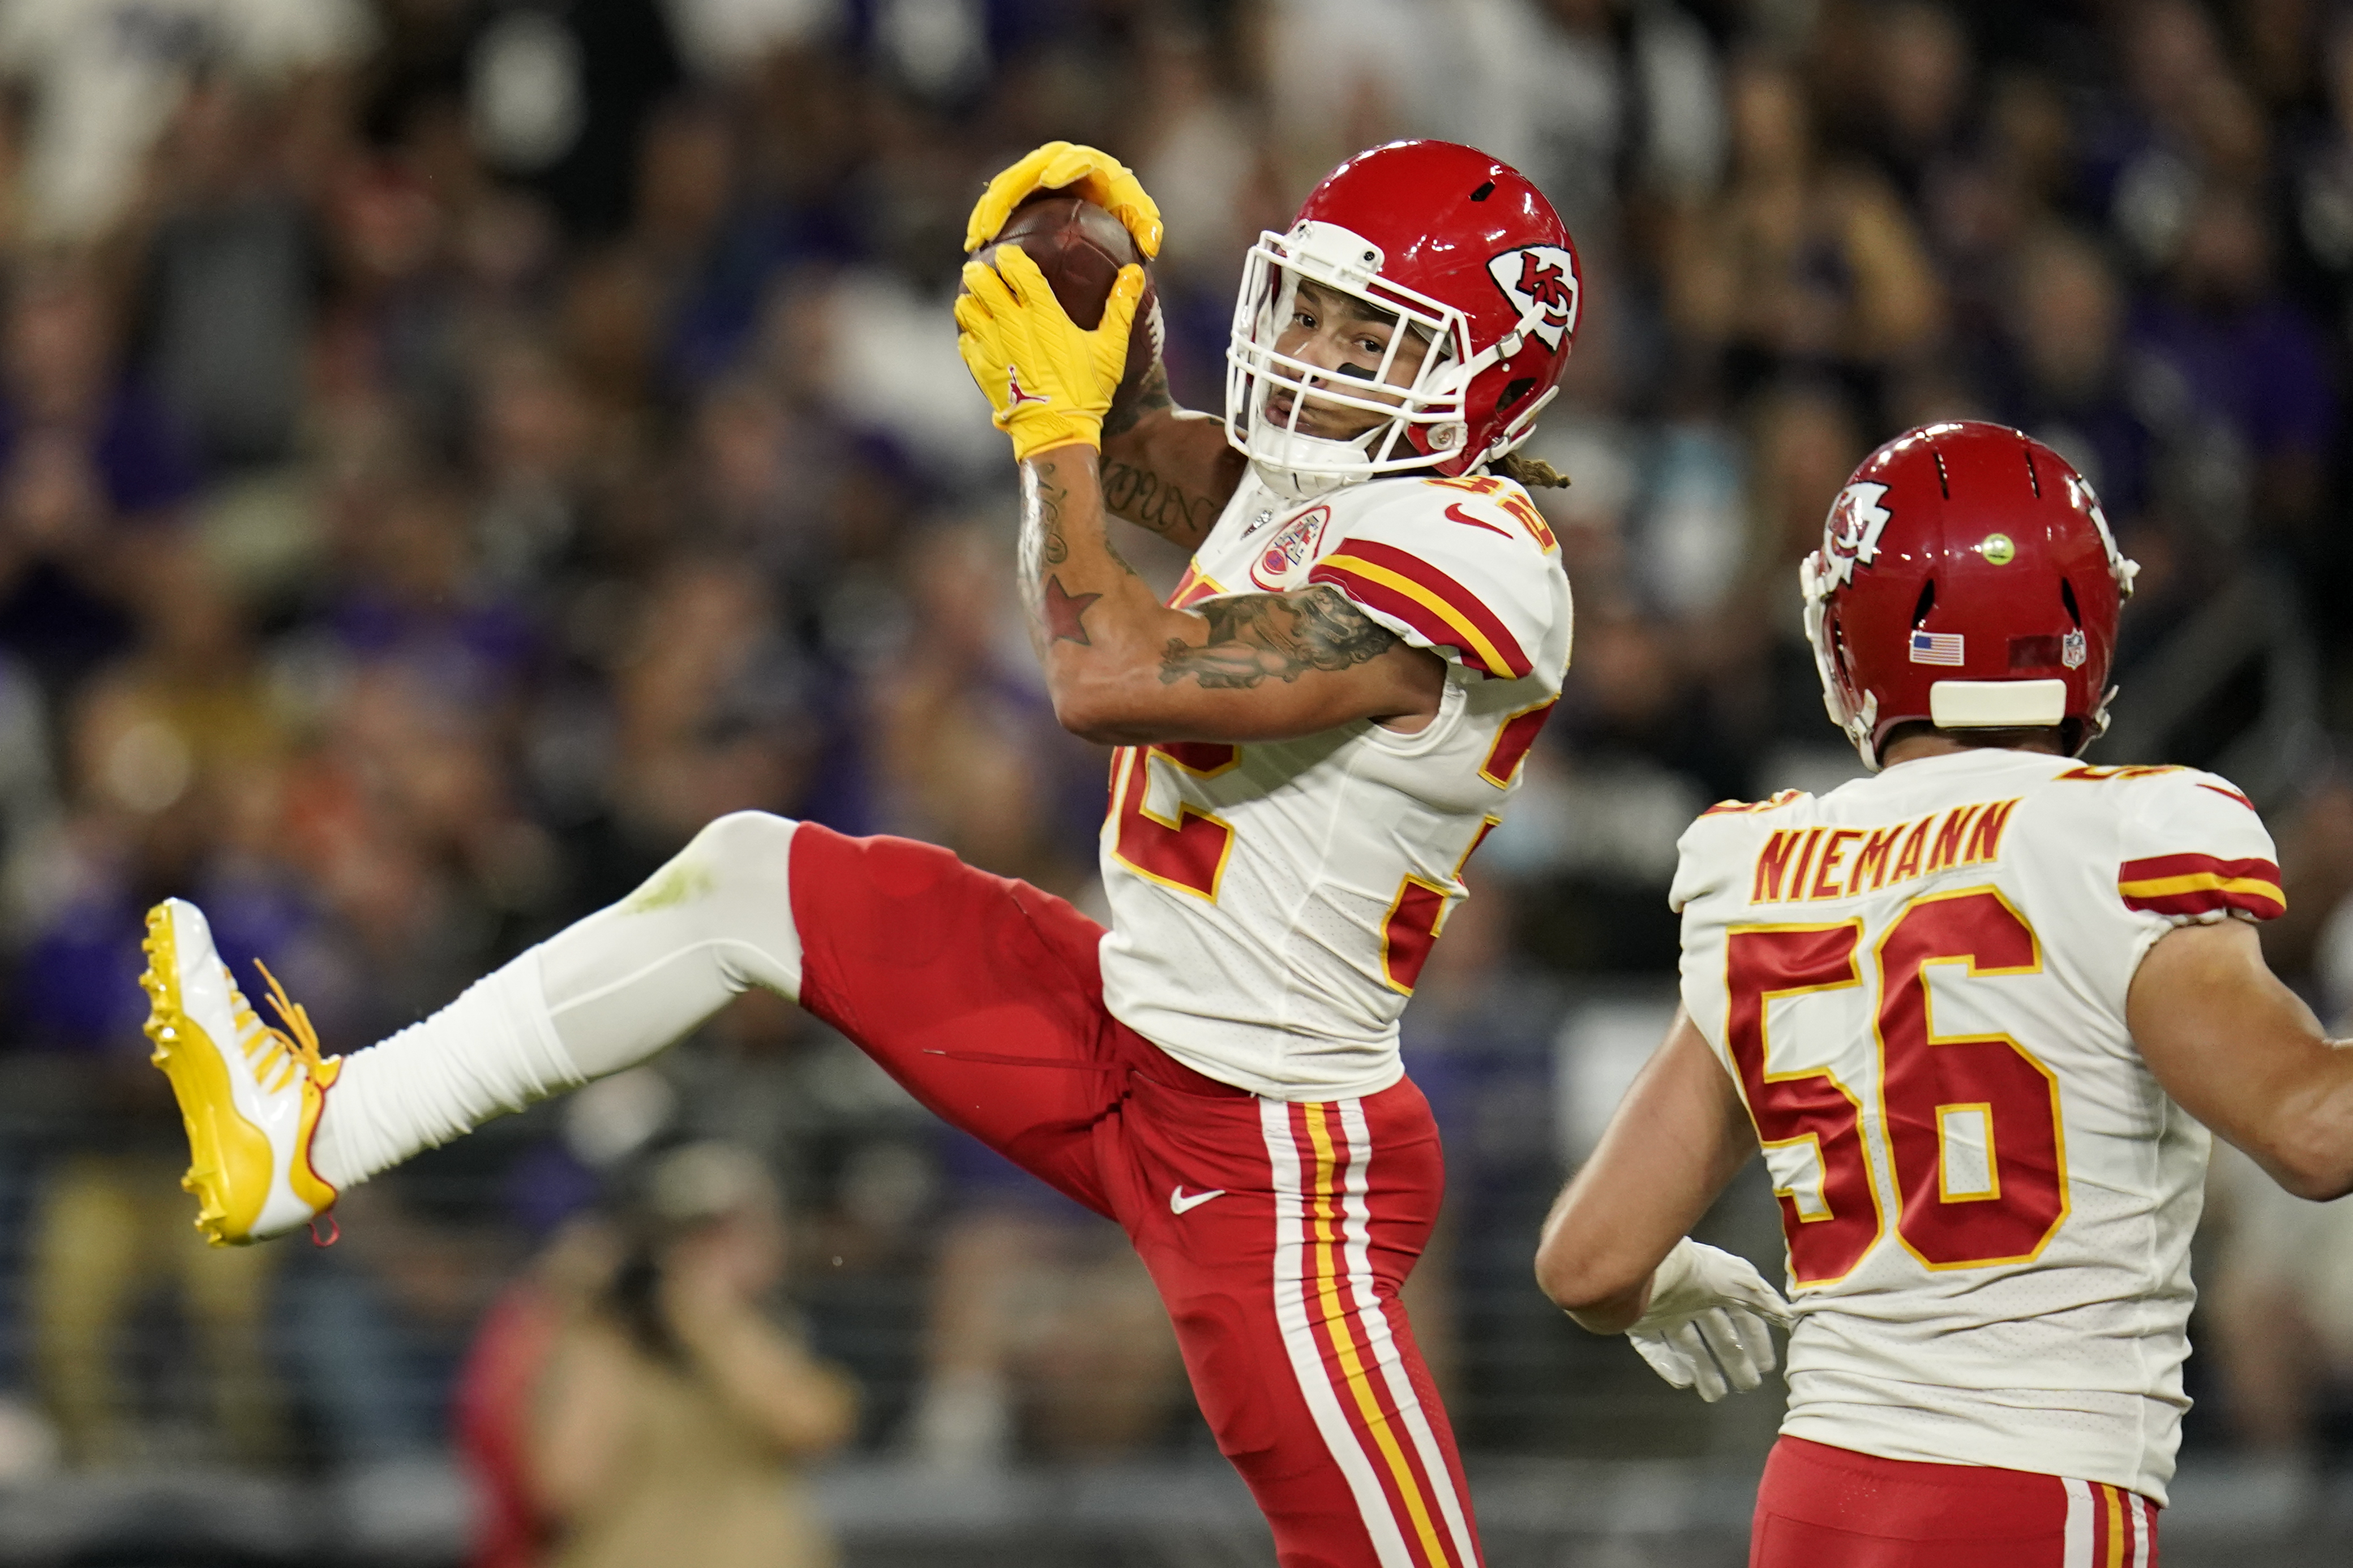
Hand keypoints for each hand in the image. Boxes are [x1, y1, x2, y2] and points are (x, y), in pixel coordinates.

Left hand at [956, 247, 1144, 460]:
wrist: (1057, 431)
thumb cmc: (1087, 390)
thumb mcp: (1111, 348)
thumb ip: (1120, 307)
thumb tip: (1135, 271)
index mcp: (1043, 314)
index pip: (1018, 270)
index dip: (1009, 257)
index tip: (1007, 254)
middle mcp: (1012, 324)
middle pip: (982, 283)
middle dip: (980, 272)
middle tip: (981, 271)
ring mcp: (992, 346)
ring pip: (966, 309)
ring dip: (969, 300)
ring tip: (975, 299)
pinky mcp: (981, 368)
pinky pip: (964, 341)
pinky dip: (968, 334)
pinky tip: (976, 335)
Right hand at [965, 140, 1162, 257]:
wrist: (1103, 204)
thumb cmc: (1124, 213)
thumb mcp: (1140, 220)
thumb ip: (1146, 227)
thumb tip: (1150, 246)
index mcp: (1088, 162)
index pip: (1074, 159)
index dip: (1062, 165)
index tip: (1050, 180)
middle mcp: (1055, 160)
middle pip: (1026, 172)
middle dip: (1008, 193)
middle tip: (996, 222)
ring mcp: (1032, 171)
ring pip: (1003, 186)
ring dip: (987, 211)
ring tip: (977, 239)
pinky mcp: (1017, 186)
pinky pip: (995, 201)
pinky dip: (983, 220)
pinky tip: (973, 247)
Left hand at [1624, 1238, 1790, 1401]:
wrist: (1648, 1269)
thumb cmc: (1697, 1272)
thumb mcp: (1738, 1282)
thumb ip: (1761, 1300)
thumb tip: (1784, 1316)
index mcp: (1716, 1287)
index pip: (1741, 1318)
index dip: (1756, 1341)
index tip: (1766, 1367)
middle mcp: (1691, 1300)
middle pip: (1717, 1336)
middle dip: (1734, 1361)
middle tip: (1747, 1386)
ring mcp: (1664, 1312)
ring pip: (1688, 1346)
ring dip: (1703, 1370)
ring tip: (1715, 1395)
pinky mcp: (1640, 1324)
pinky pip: (1655, 1349)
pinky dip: (1669, 1365)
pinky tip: (1684, 1382)